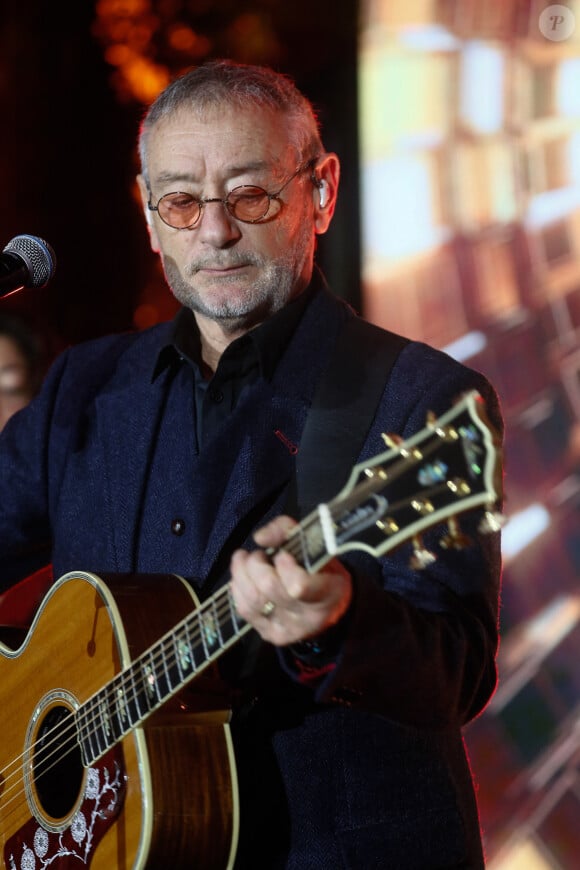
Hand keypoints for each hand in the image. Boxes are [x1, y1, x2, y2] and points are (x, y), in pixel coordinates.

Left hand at [230, 515, 352, 645]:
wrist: (328, 609)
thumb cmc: (322, 571)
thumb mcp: (315, 545)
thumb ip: (288, 531)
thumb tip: (259, 538)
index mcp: (326, 593)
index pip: (299, 587)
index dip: (283, 566)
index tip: (282, 554)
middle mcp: (307, 617)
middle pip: (268, 588)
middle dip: (256, 564)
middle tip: (260, 554)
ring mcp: (287, 630)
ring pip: (252, 600)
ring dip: (241, 574)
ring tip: (247, 560)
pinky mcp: (270, 635)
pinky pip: (244, 610)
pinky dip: (238, 588)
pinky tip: (243, 577)